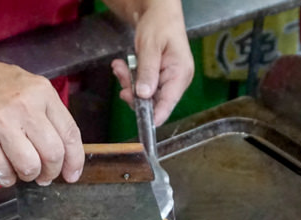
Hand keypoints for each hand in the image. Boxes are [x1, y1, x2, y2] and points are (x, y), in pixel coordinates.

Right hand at [0, 57, 83, 186]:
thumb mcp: (31, 90)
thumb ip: (50, 117)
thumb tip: (67, 158)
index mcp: (42, 92)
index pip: (69, 133)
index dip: (74, 160)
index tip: (72, 175)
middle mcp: (23, 105)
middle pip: (52, 154)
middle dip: (51, 172)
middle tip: (45, 175)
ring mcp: (0, 122)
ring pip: (29, 166)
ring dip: (29, 175)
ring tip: (24, 170)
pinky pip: (3, 172)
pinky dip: (8, 178)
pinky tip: (6, 170)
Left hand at [111, 0, 193, 126]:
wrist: (158, 12)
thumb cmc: (160, 24)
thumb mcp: (150, 46)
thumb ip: (147, 71)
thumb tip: (145, 96)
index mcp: (180, 74)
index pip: (168, 103)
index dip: (154, 116)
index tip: (141, 124)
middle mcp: (176, 81)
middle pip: (153, 101)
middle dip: (134, 92)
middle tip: (121, 75)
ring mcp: (166, 81)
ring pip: (144, 95)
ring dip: (129, 83)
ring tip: (120, 67)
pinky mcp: (157, 78)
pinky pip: (142, 86)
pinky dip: (130, 78)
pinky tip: (123, 66)